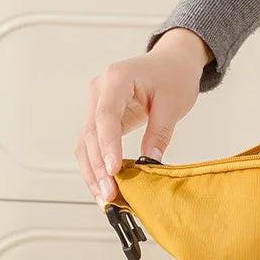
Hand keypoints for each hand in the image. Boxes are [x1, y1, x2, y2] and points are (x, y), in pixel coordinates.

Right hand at [76, 28, 212, 205]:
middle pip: (90, 133)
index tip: (113, 171)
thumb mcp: (173, 104)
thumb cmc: (174, 75)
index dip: (108, 145)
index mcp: (117, 78)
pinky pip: (93, 143)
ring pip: (86, 142)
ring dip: (93, 171)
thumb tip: (149, 164)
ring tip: (105, 197)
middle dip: (98, 167)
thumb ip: (159, 133)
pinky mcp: (100, 116)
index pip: (106, 115)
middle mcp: (99, 90)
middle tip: (110, 194)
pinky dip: (97, 165)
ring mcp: (96, 103)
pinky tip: (104, 185)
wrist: (173, 61)